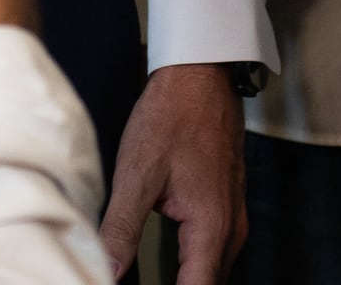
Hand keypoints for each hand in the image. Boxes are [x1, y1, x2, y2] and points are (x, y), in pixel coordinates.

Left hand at [100, 64, 245, 283]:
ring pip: (212, 271)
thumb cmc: (171, 117)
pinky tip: (173, 267)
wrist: (200, 75)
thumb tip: (107, 271)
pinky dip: (194, 267)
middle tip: (132, 281)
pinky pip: (214, 252)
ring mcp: (233, 218)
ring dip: (188, 282)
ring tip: (151, 278)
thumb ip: (122, 229)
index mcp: (211, 230)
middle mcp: (231, 231)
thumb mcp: (137, 174)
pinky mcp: (227, 206)